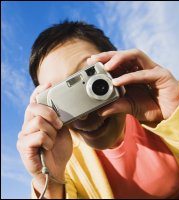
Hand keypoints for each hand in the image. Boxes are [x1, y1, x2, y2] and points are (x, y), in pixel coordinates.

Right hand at [17, 83, 72, 197]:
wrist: (56, 168)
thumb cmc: (58, 149)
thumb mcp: (62, 130)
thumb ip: (59, 118)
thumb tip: (66, 106)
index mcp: (36, 119)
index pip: (34, 101)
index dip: (39, 91)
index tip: (49, 84)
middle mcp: (27, 125)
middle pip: (34, 107)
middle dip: (51, 114)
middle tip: (59, 124)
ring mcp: (23, 135)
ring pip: (38, 122)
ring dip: (52, 132)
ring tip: (52, 140)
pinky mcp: (23, 145)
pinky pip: (39, 136)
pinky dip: (48, 141)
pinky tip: (48, 147)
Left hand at [87, 49, 178, 122]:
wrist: (169, 115)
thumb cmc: (150, 107)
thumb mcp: (129, 106)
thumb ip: (116, 106)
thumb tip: (100, 111)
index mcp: (133, 73)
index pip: (118, 62)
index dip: (104, 60)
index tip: (91, 62)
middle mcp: (141, 68)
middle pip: (124, 55)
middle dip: (108, 55)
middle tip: (94, 59)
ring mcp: (152, 69)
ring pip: (134, 55)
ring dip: (119, 59)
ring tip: (106, 67)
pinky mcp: (161, 75)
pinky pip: (143, 74)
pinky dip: (129, 77)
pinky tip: (117, 82)